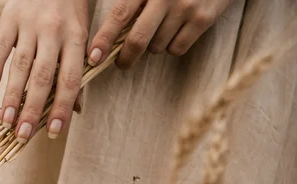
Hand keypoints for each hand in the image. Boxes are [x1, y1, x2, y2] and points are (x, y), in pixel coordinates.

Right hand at [0, 0, 88, 141]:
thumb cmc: (69, 12)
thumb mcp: (80, 36)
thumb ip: (76, 71)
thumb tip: (75, 110)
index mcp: (75, 38)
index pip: (69, 80)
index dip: (61, 108)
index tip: (52, 132)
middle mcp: (53, 31)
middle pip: (42, 77)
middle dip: (32, 109)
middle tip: (23, 136)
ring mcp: (30, 23)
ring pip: (20, 65)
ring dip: (12, 96)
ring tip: (5, 122)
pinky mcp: (9, 17)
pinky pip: (0, 46)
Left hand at [88, 0, 232, 69]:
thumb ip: (131, 3)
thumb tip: (108, 37)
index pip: (119, 15)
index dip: (104, 38)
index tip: (93, 57)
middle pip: (137, 40)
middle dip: (125, 58)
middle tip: (121, 63)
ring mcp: (185, 7)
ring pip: (157, 47)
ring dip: (153, 46)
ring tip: (161, 29)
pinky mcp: (203, 19)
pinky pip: (176, 49)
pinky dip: (172, 46)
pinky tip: (177, 30)